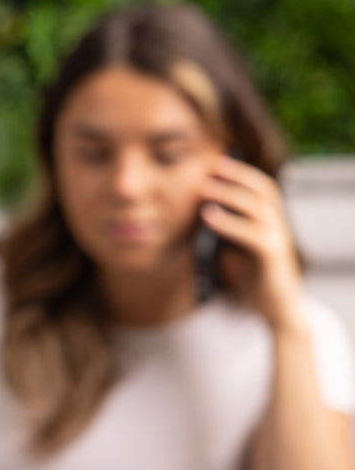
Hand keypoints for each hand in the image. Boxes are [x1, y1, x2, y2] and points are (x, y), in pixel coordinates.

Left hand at [199, 155, 302, 330]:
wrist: (276, 309)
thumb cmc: (250, 277)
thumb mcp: (230, 249)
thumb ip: (218, 232)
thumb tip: (192, 213)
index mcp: (269, 220)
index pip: (260, 187)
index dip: (241, 172)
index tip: (216, 160)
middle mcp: (277, 225)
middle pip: (262, 190)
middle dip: (237, 174)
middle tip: (211, 164)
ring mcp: (278, 239)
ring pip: (257, 208)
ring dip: (230, 194)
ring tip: (204, 187)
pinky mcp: (273, 257)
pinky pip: (252, 234)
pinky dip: (229, 223)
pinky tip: (208, 217)